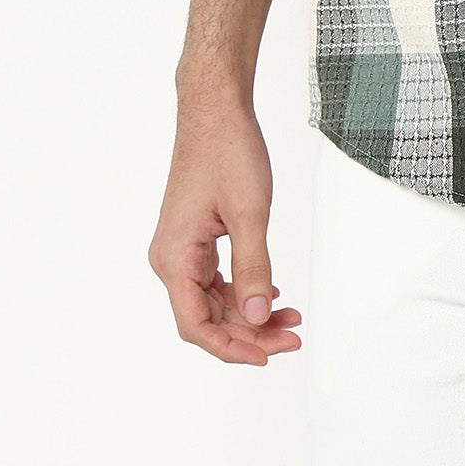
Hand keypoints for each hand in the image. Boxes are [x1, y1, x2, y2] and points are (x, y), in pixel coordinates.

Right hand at [149, 93, 303, 364]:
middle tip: (293, 336)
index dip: (231, 348)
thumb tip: (256, 318)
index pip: (196, 326)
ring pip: (214, 301)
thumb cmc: (228, 151)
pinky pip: (216, 279)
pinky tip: (272, 295)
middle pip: (207, 318)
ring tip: (292, 318)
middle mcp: (171, 259)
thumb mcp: (249, 212)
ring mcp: (182, 249)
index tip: (268, 356)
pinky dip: (243, 291)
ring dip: (250, 313)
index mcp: (174, 258)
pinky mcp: (195, 238)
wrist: (216, 109)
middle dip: (250, 332)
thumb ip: (253, 267)